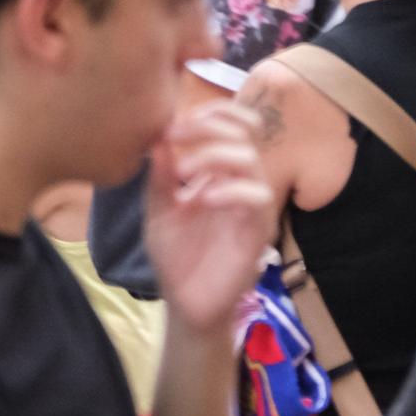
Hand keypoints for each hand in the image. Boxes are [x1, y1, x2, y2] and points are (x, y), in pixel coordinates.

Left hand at [144, 102, 273, 331]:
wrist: (186, 302)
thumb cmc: (176, 255)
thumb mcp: (158, 210)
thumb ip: (160, 176)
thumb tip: (157, 137)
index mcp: (219, 173)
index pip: (233, 125)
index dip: (210, 113)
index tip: (172, 124)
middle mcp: (240, 184)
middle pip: (243, 133)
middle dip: (207, 126)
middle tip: (174, 136)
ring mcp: (251, 206)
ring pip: (250, 159)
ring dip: (213, 155)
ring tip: (183, 172)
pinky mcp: (257, 231)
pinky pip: (257, 198)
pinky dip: (229, 189)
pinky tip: (201, 198)